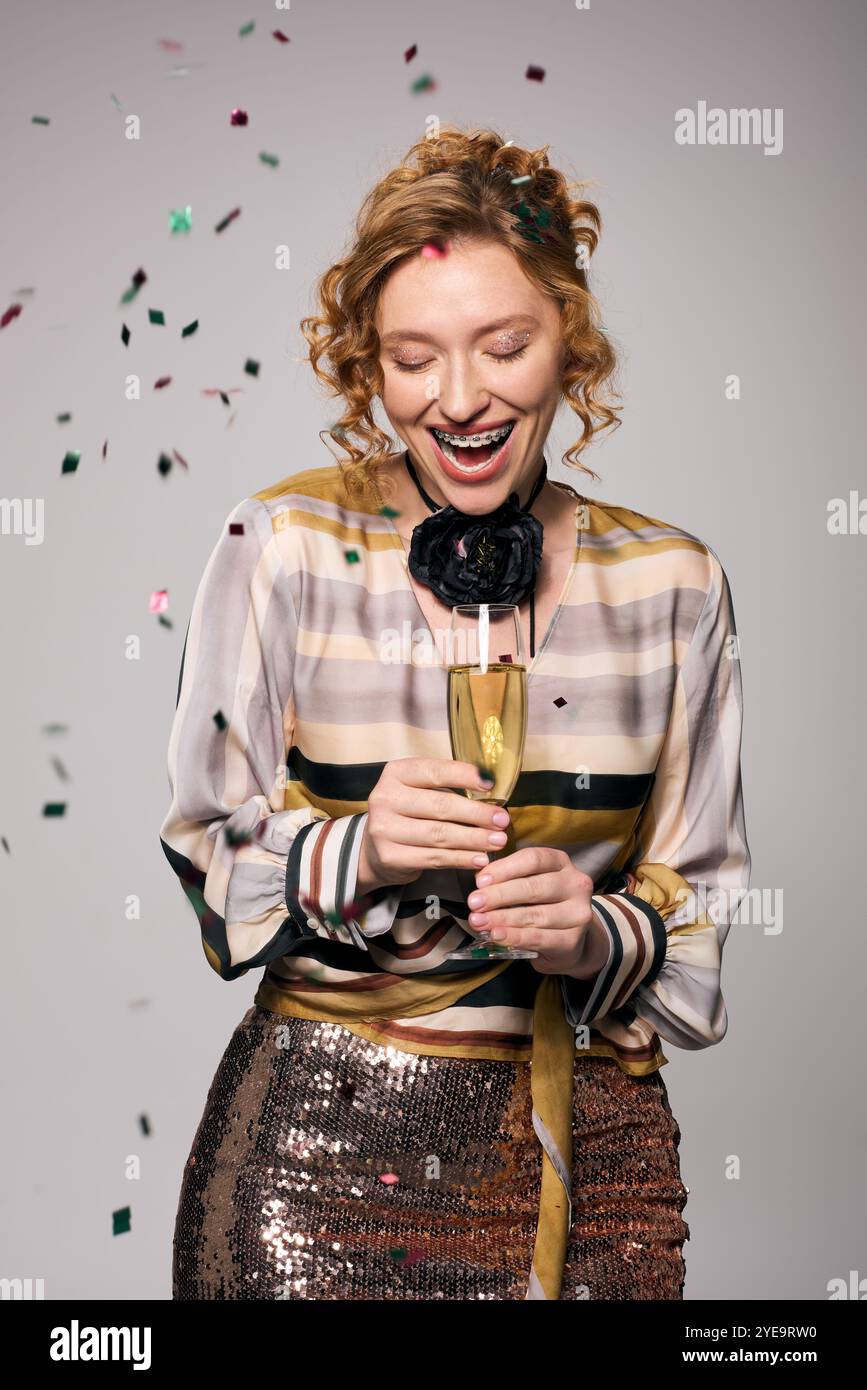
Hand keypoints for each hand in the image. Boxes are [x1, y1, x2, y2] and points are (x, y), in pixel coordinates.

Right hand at [356, 757, 510, 892]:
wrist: (374, 848)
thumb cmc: (407, 813)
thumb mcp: (419, 790)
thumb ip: (447, 787)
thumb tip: (490, 790)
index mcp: (396, 773)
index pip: (435, 771)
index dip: (465, 776)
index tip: (491, 785)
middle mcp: (385, 798)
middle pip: (440, 806)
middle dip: (477, 814)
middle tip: (502, 820)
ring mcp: (384, 829)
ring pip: (439, 835)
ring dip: (474, 839)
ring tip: (497, 841)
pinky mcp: (390, 856)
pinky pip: (433, 858)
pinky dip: (461, 859)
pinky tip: (479, 858)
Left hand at [465, 846, 609, 977]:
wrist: (568, 940)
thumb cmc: (543, 905)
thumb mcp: (529, 884)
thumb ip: (508, 879)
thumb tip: (480, 882)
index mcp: (561, 862)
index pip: (533, 859)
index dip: (504, 869)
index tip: (480, 880)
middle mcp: (575, 884)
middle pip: (533, 887)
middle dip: (499, 895)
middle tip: (474, 903)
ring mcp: (578, 913)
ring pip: (535, 914)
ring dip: (502, 918)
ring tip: (478, 921)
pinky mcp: (572, 940)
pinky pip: (539, 938)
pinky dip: (514, 936)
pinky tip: (497, 935)